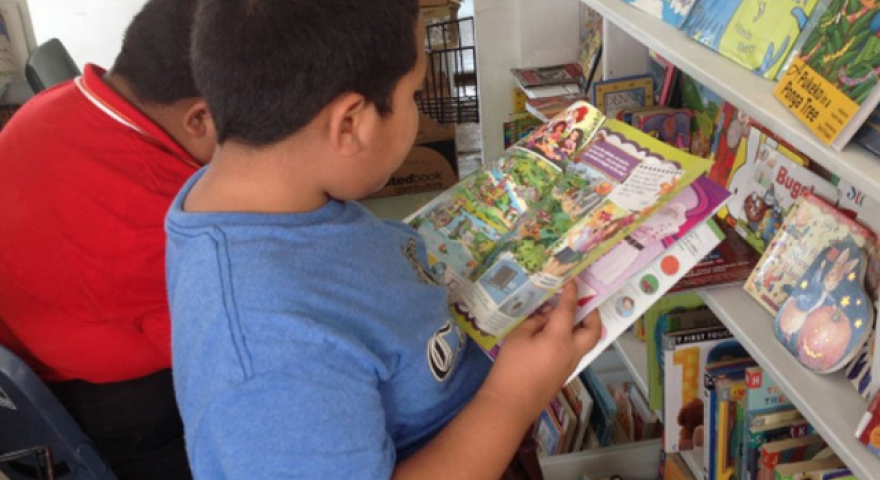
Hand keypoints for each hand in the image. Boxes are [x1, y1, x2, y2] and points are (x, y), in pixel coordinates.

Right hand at [481, 282, 602, 418]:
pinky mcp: (564, 374)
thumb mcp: (518, 336)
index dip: (571, 292)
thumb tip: (547, 314)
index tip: (573, 280)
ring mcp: (570, 364)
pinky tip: (556, 335)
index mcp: (559, 338)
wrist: (511, 403)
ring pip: (587, 342)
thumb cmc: (511, 367)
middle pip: (594, 330)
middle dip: (593, 314)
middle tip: (585, 303)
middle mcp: (572, 351)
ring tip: (571, 317)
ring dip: (584, 327)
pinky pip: (576, 351)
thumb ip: (535, 321)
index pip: (569, 309)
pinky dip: (573, 339)